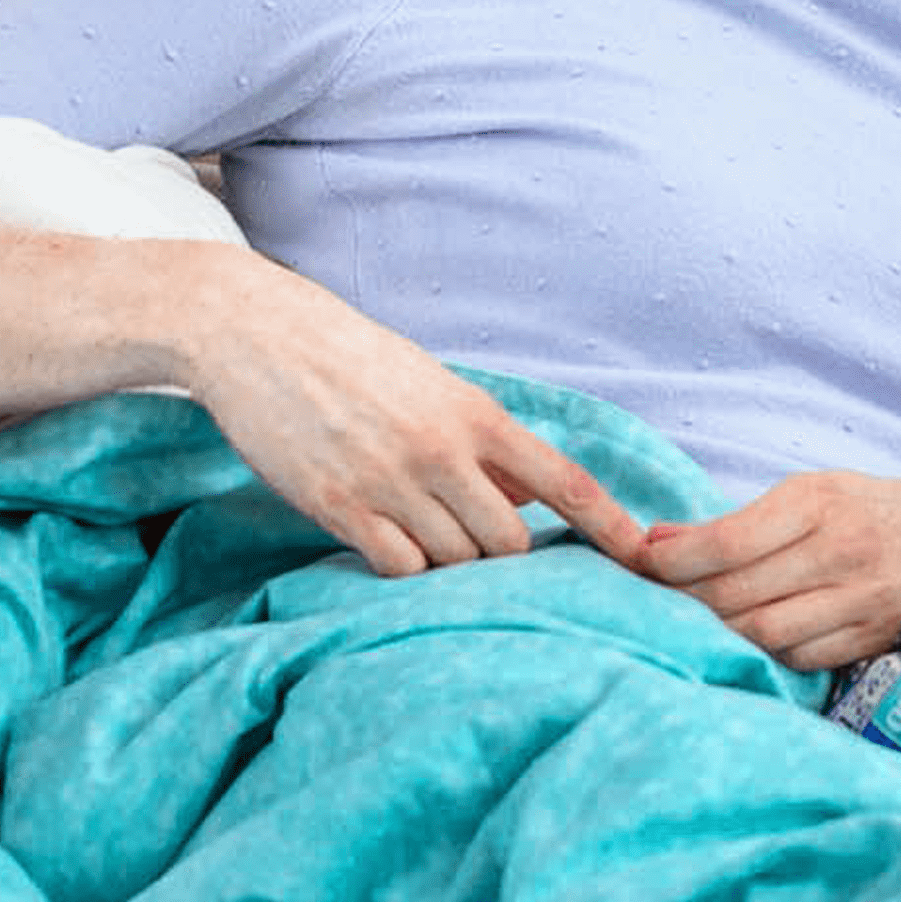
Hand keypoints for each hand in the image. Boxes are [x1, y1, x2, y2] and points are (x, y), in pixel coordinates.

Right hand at [180, 255, 655, 579]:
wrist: (253, 333)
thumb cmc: (344, 355)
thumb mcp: (427, 384)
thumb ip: (481, 441)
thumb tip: (530, 499)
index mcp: (472, 413)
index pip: (564, 480)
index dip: (611, 525)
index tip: (647, 558)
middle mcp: (439, 450)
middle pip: (509, 545)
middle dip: (499, 556)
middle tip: (471, 543)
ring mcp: (388, 481)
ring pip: (453, 562)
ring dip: (444, 562)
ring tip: (414, 531)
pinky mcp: (336, 505)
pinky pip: (397, 568)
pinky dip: (400, 568)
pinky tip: (382, 542)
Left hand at [639, 471, 900, 671]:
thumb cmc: (875, 510)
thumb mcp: (813, 492)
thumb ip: (738, 520)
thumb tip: (657, 539)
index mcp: (817, 504)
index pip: (726, 540)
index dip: (673, 559)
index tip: (638, 559)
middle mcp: (839, 553)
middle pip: (735, 594)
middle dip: (681, 600)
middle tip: (647, 596)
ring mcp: (860, 602)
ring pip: (760, 633)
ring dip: (716, 631)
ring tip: (689, 619)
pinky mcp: (872, 641)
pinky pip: (796, 657)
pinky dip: (763, 650)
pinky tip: (747, 636)